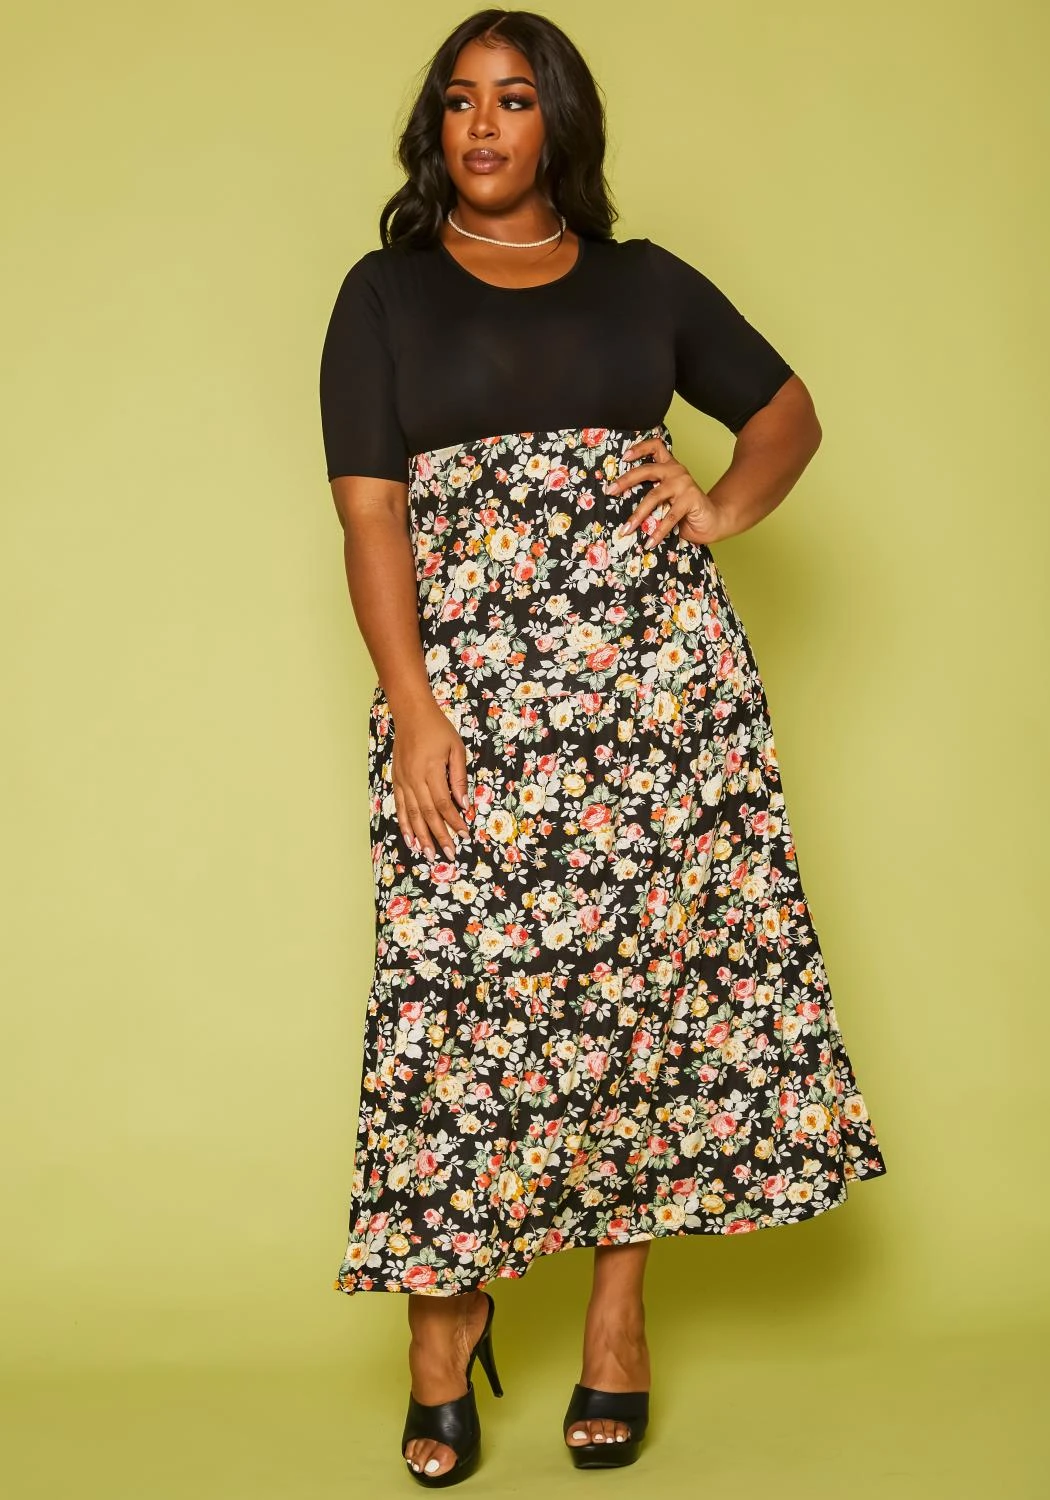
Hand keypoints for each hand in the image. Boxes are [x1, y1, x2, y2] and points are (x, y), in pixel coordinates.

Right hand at [391, 701, 470, 860]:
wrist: (411, 714)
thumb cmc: (438, 729)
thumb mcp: (456, 749)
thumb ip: (459, 777)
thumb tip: (464, 804)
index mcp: (431, 770)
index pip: (444, 804)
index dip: (454, 822)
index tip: (465, 835)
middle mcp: (414, 779)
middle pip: (427, 814)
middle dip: (439, 836)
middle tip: (449, 854)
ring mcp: (403, 781)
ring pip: (412, 814)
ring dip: (420, 836)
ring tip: (428, 854)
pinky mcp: (397, 780)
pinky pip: (400, 807)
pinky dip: (404, 824)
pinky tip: (410, 838)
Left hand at [604, 435, 731, 547]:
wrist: (714, 521)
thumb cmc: (686, 511)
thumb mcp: (666, 500)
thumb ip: (651, 497)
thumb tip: (620, 508)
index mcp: (669, 467)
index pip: (655, 447)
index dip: (639, 448)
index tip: (624, 457)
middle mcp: (676, 471)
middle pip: (647, 470)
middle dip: (625, 481)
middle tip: (610, 491)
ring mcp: (684, 484)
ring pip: (654, 496)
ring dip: (638, 514)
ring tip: (627, 529)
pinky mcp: (691, 500)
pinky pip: (669, 517)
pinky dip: (658, 532)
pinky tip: (650, 542)